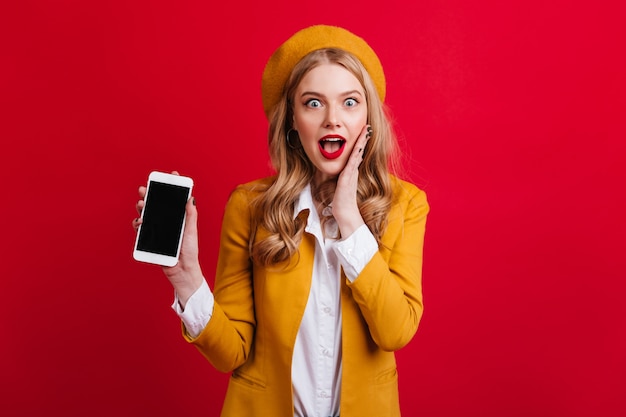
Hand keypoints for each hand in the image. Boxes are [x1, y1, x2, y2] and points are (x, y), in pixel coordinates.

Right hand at [132, 171, 203, 306]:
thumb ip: (190, 215)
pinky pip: (141, 229)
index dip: (173, 187)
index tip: (172, 175)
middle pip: (157, 204)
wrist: (182, 270)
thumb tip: (191, 198)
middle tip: (145, 188)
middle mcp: (167, 222)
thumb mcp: (191, 231)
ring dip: (142, 207)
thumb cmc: (189, 252)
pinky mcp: (151, 239)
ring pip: (147, 214)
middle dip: (150, 194)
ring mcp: (158, 230)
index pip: (174, 199)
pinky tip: (140, 221)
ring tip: (142, 203)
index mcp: (179, 218)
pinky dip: (138, 223)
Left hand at [331, 124, 371, 236]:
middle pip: (359, 151)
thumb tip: (332, 169)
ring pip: (358, 154)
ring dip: (362, 143)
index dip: (360, 142)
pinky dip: (356, 155)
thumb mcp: (338, 184)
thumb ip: (337, 175)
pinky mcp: (347, 179)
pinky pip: (352, 164)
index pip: (356, 153)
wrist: (344, 212)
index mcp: (351, 171)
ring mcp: (351, 174)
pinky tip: (358, 148)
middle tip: (368, 127)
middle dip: (364, 138)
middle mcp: (353, 170)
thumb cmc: (340, 200)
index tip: (363, 131)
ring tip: (366, 132)